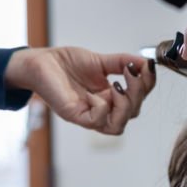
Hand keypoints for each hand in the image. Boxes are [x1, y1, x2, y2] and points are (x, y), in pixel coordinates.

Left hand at [4, 46, 154, 134]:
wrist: (40, 61)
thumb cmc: (65, 63)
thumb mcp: (100, 60)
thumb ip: (123, 62)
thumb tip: (146, 62)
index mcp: (110, 98)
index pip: (137, 100)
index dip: (147, 86)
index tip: (147, 66)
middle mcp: (101, 109)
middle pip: (132, 114)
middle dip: (138, 93)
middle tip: (131, 72)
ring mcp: (88, 115)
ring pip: (118, 126)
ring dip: (124, 106)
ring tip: (117, 85)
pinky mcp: (74, 115)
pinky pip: (97, 122)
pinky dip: (102, 108)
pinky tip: (96, 94)